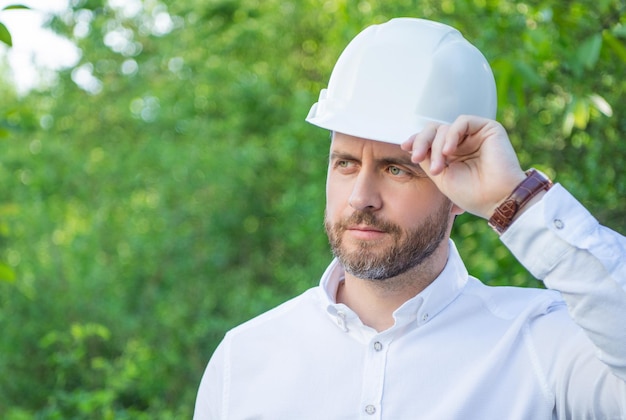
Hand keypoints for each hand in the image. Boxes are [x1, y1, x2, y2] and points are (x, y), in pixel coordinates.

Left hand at [401, 115, 526, 218]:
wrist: (497, 201)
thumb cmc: (472, 194)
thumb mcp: (441, 176)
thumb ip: (428, 158)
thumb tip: (414, 145)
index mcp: (453, 153)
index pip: (431, 139)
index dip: (417, 140)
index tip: (405, 147)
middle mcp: (463, 142)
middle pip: (434, 130)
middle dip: (421, 142)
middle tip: (416, 158)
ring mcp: (475, 135)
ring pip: (445, 128)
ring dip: (436, 147)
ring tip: (438, 168)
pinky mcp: (488, 128)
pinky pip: (462, 122)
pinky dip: (451, 135)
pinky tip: (448, 152)